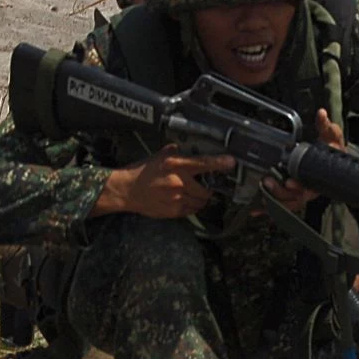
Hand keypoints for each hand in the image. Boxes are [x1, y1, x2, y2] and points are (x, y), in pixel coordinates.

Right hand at [92, 144, 235, 218]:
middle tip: (205, 186)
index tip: (231, 162)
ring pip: (201, 202)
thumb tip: (191, 147)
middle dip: (208, 189)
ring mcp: (177, 198)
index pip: (203, 163)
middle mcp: (179, 182)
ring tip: (191, 193)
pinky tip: (182, 200)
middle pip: (206, 189)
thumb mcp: (159, 156)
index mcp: (176, 165)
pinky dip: (191, 206)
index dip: (219, 163)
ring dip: (200, 199)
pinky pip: (192, 210)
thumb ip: (177, 152)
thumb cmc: (143, 171)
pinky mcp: (174, 211)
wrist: (126, 190)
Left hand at [260, 109, 345, 213]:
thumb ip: (327, 126)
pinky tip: (256, 209)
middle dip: (281, 192)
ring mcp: (301, 193)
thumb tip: (322, 114)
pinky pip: (281, 205)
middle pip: (296, 197)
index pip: (310, 186)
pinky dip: (269, 208)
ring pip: (288, 203)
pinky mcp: (292, 194)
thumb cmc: (333, 150)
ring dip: (274, 198)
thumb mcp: (332, 137)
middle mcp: (311, 188)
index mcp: (319, 177)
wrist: (334, 160)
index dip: (299, 187)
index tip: (290, 182)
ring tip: (263, 188)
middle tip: (268, 182)